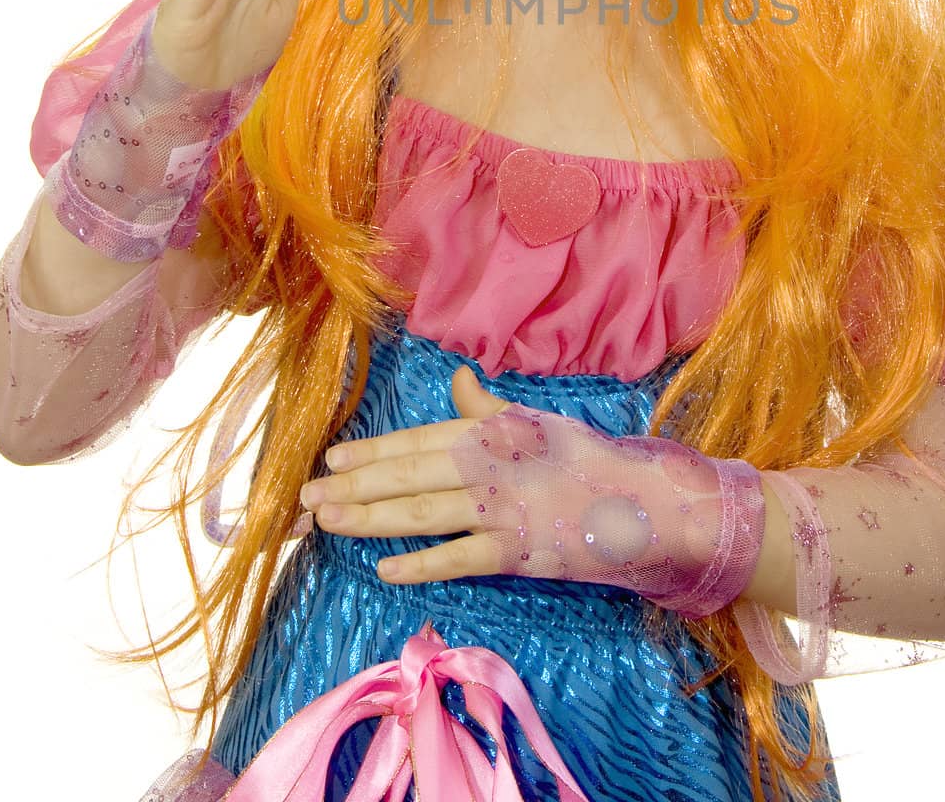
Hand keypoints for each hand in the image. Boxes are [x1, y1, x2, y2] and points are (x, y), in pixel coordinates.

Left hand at [299, 365, 766, 615]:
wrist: (637, 501)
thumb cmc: (582, 458)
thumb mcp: (534, 420)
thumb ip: (487, 406)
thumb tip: (458, 377)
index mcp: (489, 431)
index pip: (416, 440)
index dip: (371, 450)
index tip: (330, 458)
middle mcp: (488, 465)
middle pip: (407, 476)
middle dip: (354, 486)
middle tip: (307, 497)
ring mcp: (500, 508)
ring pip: (421, 513)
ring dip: (371, 519)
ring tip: (329, 522)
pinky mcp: (515, 550)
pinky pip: (458, 557)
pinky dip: (420, 563)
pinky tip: (384, 568)